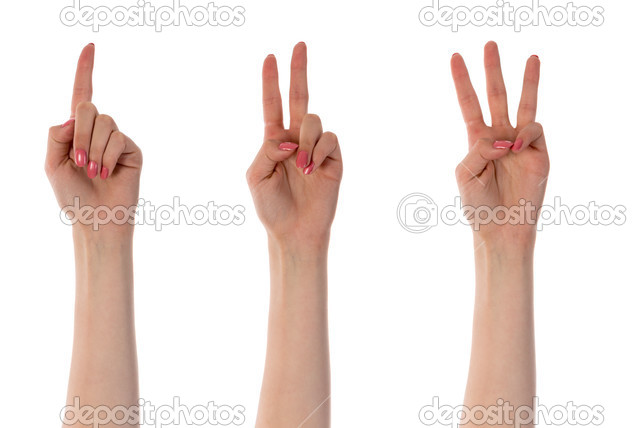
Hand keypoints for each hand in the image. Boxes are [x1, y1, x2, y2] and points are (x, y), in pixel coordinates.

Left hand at [46, 44, 141, 238]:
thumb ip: (56, 135)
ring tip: (93, 173)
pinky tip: (106, 174)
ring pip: (104, 123)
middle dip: (79, 133)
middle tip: (79, 161)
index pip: (80, 95)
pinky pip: (119, 139)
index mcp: (75, 131)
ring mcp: (117, 140)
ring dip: (93, 149)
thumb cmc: (72, 196)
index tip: (91, 46)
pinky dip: (107, 157)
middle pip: (88, 108)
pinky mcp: (133, 150)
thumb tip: (76, 118)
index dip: (85, 70)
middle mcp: (98, 131)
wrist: (96, 219)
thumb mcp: (51, 163)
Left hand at [246, 42, 341, 249]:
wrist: (295, 231)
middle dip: (299, 70)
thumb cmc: (271, 206)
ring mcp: (317, 147)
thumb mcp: (256, 176)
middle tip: (299, 44)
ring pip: (313, 121)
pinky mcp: (334, 159)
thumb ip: (267, 149)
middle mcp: (296, 138)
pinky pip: (329, 138)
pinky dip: (318, 150)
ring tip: (301, 167)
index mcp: (274, 140)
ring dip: (304, 141)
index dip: (271, 81)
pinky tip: (312, 168)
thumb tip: (290, 138)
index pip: (273, 103)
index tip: (270, 57)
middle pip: (300, 97)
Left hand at [450, 42, 547, 247]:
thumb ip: (478, 147)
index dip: (462, 81)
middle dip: (493, 70)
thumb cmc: (478, 205)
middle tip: (490, 44)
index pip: (469, 103)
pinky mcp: (540, 153)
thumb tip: (505, 137)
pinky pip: (534, 130)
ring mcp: (521, 144)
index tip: (455, 57)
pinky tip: (515, 148)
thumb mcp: (464, 173)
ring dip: (529, 81)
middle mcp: (500, 137)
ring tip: (533, 58)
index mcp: (477, 140)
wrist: (501, 229)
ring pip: (525, 104)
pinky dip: (524, 134)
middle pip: (496, 95)